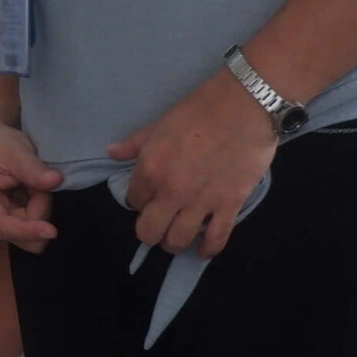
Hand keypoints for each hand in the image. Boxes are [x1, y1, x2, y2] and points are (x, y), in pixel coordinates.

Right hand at [0, 110, 61, 253]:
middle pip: (19, 235)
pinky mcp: (6, 222)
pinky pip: (30, 226)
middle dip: (37, 212)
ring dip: (39, 209)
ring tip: (34, 184)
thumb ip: (34, 169)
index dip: (28, 231)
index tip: (52, 231)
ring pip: (28, 233)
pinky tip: (31, 191)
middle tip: (39, 184)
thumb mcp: (15, 151)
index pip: (3, 226)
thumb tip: (56, 181)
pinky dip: (37, 209)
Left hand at [109, 71, 277, 255]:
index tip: (147, 197)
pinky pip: (216, 239)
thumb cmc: (199, 110)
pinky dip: (207, 249)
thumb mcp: (159, 124)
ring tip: (178, 236)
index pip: (133, 201)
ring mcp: (201, 202)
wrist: (244, 106)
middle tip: (158, 223)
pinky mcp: (230, 206)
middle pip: (149, 231)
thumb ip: (135, 144)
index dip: (139, 201)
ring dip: (174, 242)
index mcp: (150, 169)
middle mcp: (170, 191)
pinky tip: (203, 249)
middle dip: (150, 231)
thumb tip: (111, 152)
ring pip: (178, 241)